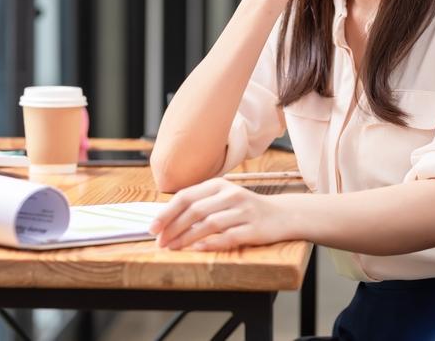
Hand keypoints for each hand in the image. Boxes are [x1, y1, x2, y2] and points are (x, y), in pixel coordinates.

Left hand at [149, 178, 295, 250]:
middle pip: (195, 210)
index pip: (186, 196)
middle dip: (173, 227)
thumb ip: (200, 204)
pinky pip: (227, 236)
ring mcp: (243, 211)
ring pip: (208, 224)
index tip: (152, 227)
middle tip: (160, 241)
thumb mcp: (223, 199)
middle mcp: (231, 195)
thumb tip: (166, 218)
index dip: (167, 212)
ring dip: (186, 237)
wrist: (281, 215)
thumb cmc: (245, 209)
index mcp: (219, 185)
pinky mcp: (253, 229)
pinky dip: (210, 243)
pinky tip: (197, 248)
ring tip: (173, 247)